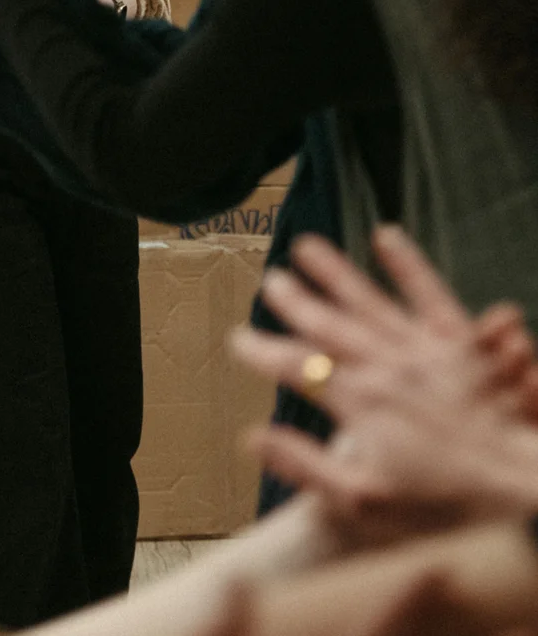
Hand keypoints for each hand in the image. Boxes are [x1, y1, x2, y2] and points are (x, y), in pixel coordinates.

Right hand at [230, 226, 537, 539]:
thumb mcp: (362, 502)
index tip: (236, 338)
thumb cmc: (442, 510)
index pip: (297, 368)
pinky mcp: (458, 345)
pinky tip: (386, 236)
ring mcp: (422, 350)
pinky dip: (407, 265)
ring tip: (307, 245)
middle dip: (294, 302)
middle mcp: (386, 367)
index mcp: (358, 402)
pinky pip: (428, 295)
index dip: (263, 352)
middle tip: (269, 280)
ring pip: (367, 301)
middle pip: (329, 325)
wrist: (517, 495)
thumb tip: (253, 437)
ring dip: (335, 273)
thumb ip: (305, 466)